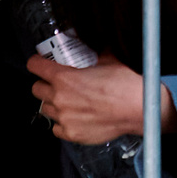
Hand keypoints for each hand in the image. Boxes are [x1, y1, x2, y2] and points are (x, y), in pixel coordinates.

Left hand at [28, 52, 171, 145]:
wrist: (140, 109)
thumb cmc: (127, 84)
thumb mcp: (110, 58)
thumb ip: (96, 51)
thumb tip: (94, 43)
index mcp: (65, 78)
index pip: (35, 67)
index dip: (36, 62)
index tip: (39, 62)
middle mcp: (60, 98)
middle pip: (36, 89)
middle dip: (44, 83)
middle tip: (56, 82)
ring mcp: (64, 118)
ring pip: (45, 109)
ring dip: (53, 103)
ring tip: (68, 100)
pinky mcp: (71, 134)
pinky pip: (57, 128)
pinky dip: (62, 122)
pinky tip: (75, 116)